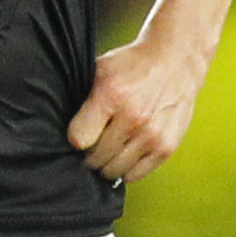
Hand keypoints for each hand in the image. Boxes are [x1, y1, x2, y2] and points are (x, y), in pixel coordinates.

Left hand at [66, 36, 206, 182]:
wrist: (175, 60)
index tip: (79, 133)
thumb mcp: (101, 69)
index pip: (78, 139)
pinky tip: (124, 154)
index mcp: (112, 95)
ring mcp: (152, 135)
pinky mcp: (167, 147)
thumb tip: (60, 127)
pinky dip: (126, 169)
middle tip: (92, 143)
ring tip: (108, 149)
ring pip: (113, 170)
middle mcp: (134, 117)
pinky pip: (135, 175)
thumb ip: (83, 98)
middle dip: (89, 153)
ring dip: (106, 164)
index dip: (75, 138)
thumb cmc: (132, 66)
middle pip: (95, 158)